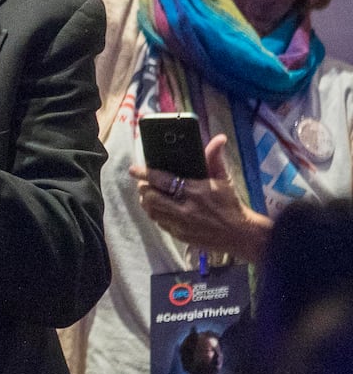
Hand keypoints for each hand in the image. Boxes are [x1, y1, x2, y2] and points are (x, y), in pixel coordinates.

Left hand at [132, 135, 272, 260]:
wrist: (240, 234)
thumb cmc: (230, 203)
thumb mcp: (224, 179)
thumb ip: (215, 158)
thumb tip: (219, 138)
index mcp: (195, 191)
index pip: (162, 180)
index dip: (145, 174)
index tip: (134, 169)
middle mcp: (185, 208)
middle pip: (151, 197)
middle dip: (143, 188)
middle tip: (143, 183)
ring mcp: (181, 224)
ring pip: (151, 211)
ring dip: (146, 201)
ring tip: (148, 194)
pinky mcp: (180, 235)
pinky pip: (159, 223)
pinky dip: (155, 214)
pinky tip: (157, 208)